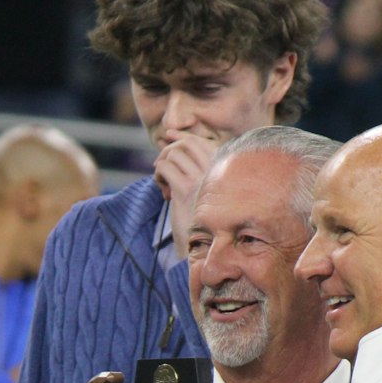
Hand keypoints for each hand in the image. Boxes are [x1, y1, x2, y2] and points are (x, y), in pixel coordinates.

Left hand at [154, 130, 221, 251]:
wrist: (206, 248)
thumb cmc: (205, 222)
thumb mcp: (205, 194)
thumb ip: (197, 173)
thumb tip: (175, 149)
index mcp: (223, 171)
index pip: (202, 141)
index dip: (183, 135)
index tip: (169, 134)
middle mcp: (215, 172)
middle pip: (188, 142)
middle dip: (170, 148)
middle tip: (162, 163)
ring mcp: (201, 179)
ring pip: (174, 153)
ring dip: (163, 163)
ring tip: (163, 182)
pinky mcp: (185, 189)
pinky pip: (165, 167)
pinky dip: (158, 175)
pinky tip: (164, 191)